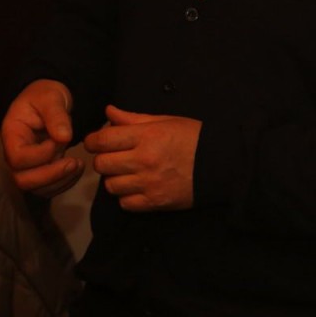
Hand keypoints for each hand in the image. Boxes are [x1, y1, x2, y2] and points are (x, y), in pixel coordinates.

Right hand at [0, 79, 84, 196]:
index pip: (17, 158)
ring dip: (60, 181)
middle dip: (50, 176)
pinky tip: (77, 169)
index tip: (58, 141)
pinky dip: (65, 183)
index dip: (39, 155)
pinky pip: (49, 187)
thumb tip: (63, 137)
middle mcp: (15, 154)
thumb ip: (56, 116)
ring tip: (78, 165)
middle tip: (73, 162)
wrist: (50, 101)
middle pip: (22, 180)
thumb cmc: (45, 96)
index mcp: (12, 134)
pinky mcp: (40, 170)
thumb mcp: (50, 98)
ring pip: (37, 188)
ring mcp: (27, 165)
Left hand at [83, 105, 201, 210]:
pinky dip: (127, 196)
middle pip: (102, 164)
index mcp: (147, 136)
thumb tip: (109, 112)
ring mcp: (149, 183)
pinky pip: (125, 203)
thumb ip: (134, 119)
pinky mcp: (155, 202)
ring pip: (111, 186)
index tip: (96, 142)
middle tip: (114, 156)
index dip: (93, 141)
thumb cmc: (194, 137)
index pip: (103, 140)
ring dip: (115, 178)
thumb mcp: (166, 121)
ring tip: (127, 172)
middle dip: (103, 159)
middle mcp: (144, 160)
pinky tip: (137, 187)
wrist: (222, 163)